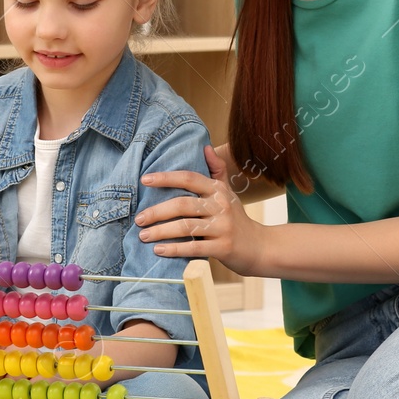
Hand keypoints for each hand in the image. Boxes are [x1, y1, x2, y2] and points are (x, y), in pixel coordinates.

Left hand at [136, 144, 265, 274]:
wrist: (259, 247)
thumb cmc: (237, 219)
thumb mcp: (228, 193)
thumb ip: (216, 171)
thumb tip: (206, 147)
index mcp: (218, 190)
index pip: (189, 178)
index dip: (166, 177)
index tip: (145, 179)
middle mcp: (221, 206)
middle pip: (183, 204)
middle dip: (157, 212)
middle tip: (139, 219)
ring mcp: (223, 227)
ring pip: (186, 227)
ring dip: (161, 232)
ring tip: (143, 236)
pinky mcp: (223, 248)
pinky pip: (194, 248)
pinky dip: (174, 249)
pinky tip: (158, 250)